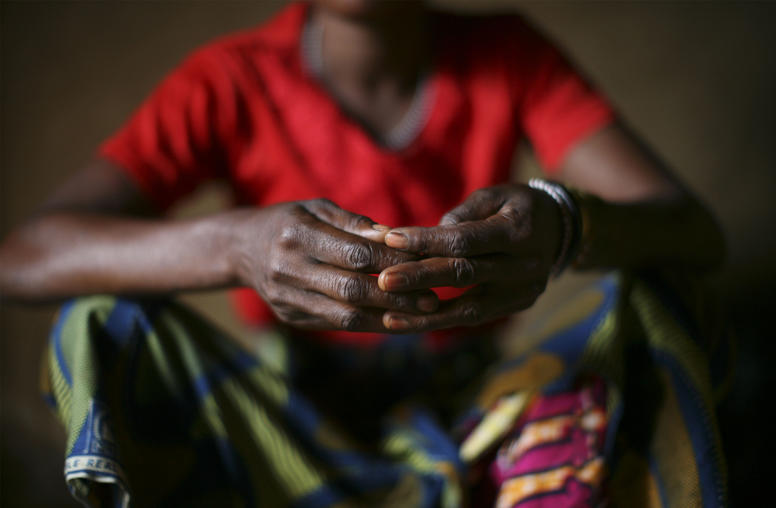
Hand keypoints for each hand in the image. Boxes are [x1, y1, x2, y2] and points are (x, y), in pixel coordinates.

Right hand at [230, 199, 438, 331]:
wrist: (240, 249)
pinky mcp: (291, 317)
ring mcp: (287, 298)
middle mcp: (288, 269)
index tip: (426, 265)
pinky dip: (369, 325)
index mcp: (296, 234)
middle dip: (396, 297)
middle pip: (352, 289)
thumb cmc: (290, 221)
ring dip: (388, 318)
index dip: (392, 262)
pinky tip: (396, 321)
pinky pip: (337, 325)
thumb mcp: (316, 208)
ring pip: (345, 316)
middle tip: (432, 300)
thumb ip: (354, 223)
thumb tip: (395, 237)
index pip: (354, 253)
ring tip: (420, 315)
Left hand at [377, 185, 562, 331]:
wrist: (562, 231)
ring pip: (469, 307)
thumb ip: (464, 212)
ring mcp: (522, 291)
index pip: (465, 240)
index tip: (391, 239)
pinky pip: (474, 317)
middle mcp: (523, 266)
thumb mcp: (496, 195)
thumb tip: (431, 233)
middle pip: (464, 274)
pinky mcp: (516, 306)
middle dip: (420, 278)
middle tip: (383, 281)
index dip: (427, 241)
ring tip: (388, 317)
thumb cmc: (517, 206)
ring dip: (426, 314)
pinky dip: (440, 321)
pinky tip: (408, 324)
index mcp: (517, 231)